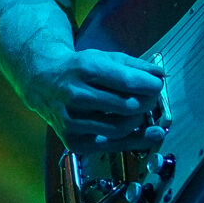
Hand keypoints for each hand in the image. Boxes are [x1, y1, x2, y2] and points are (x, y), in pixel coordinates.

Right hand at [24, 49, 165, 151]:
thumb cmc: (78, 69)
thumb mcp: (102, 58)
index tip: (158, 85)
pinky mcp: (72, 140)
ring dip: (138, 120)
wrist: (42, 82)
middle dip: (147, 103)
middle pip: (127, 106)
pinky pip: (112, 144)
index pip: (127, 81)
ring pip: (121, 128)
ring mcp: (72, 120)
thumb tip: (160, 75)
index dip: (150, 85)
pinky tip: (147, 133)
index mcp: (84, 68)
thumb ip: (133, 66)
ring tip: (138, 111)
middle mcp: (75, 95)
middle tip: (150, 98)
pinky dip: (133, 138)